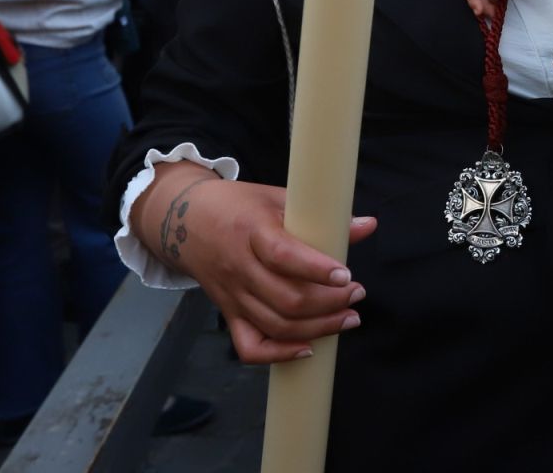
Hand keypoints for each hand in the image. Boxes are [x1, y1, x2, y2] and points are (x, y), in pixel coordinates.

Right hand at [134, 166, 374, 364]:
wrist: (184, 221)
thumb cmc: (238, 206)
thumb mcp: (277, 198)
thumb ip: (321, 216)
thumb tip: (368, 225)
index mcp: (252, 232)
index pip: (283, 256)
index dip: (317, 270)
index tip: (346, 275)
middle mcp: (239, 268)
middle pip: (285, 300)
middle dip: (329, 303)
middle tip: (357, 293)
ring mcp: (232, 295)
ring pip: (275, 325)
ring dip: (318, 328)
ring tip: (348, 318)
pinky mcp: (228, 313)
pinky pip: (250, 347)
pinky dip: (279, 354)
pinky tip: (308, 348)